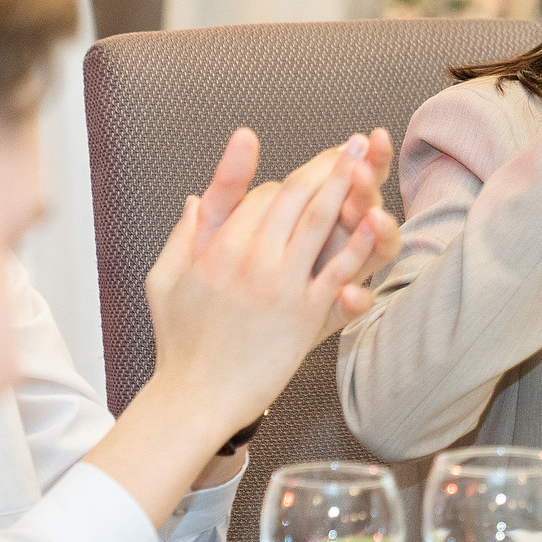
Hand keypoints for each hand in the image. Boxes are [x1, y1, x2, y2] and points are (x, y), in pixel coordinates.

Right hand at [145, 130, 399, 429]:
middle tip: (354, 143)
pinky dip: (358, 242)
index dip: (285, 184)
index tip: (306, 176)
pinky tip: (377, 216)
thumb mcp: (164, 279)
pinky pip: (337, 270)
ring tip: (367, 154)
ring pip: (317, 220)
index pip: (258, 196)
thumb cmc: (179, 343)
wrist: (196, 398)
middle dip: (325, 164)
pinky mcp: (303, 313)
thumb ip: (184, 234)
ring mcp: (278, 284)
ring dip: (346, 182)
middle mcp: (247, 258)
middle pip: (292, 196)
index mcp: (215, 246)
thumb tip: (196, 196)